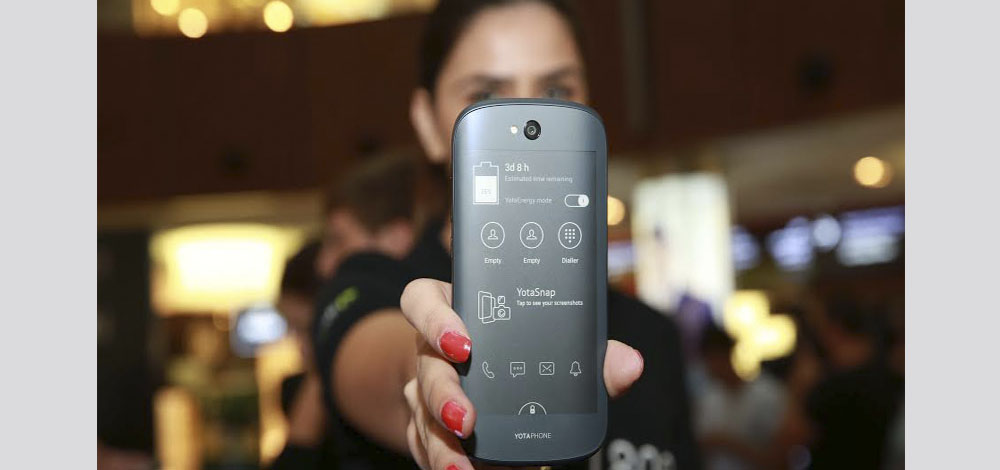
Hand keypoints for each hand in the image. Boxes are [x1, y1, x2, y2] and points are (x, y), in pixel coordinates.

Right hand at [400, 278, 643, 469]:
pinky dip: (442, 460)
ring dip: (440, 443)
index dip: (435, 319)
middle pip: (425, 366)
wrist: (487, 374)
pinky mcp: (425, 424)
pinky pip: (423, 442)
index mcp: (458, 312)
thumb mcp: (555, 344)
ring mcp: (425, 388)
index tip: (464, 344)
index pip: (423, 301)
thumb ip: (591, 354)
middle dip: (443, 396)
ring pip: (420, 412)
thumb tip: (628, 365)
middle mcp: (433, 350)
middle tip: (468, 421)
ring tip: (463, 469)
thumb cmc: (522, 348)